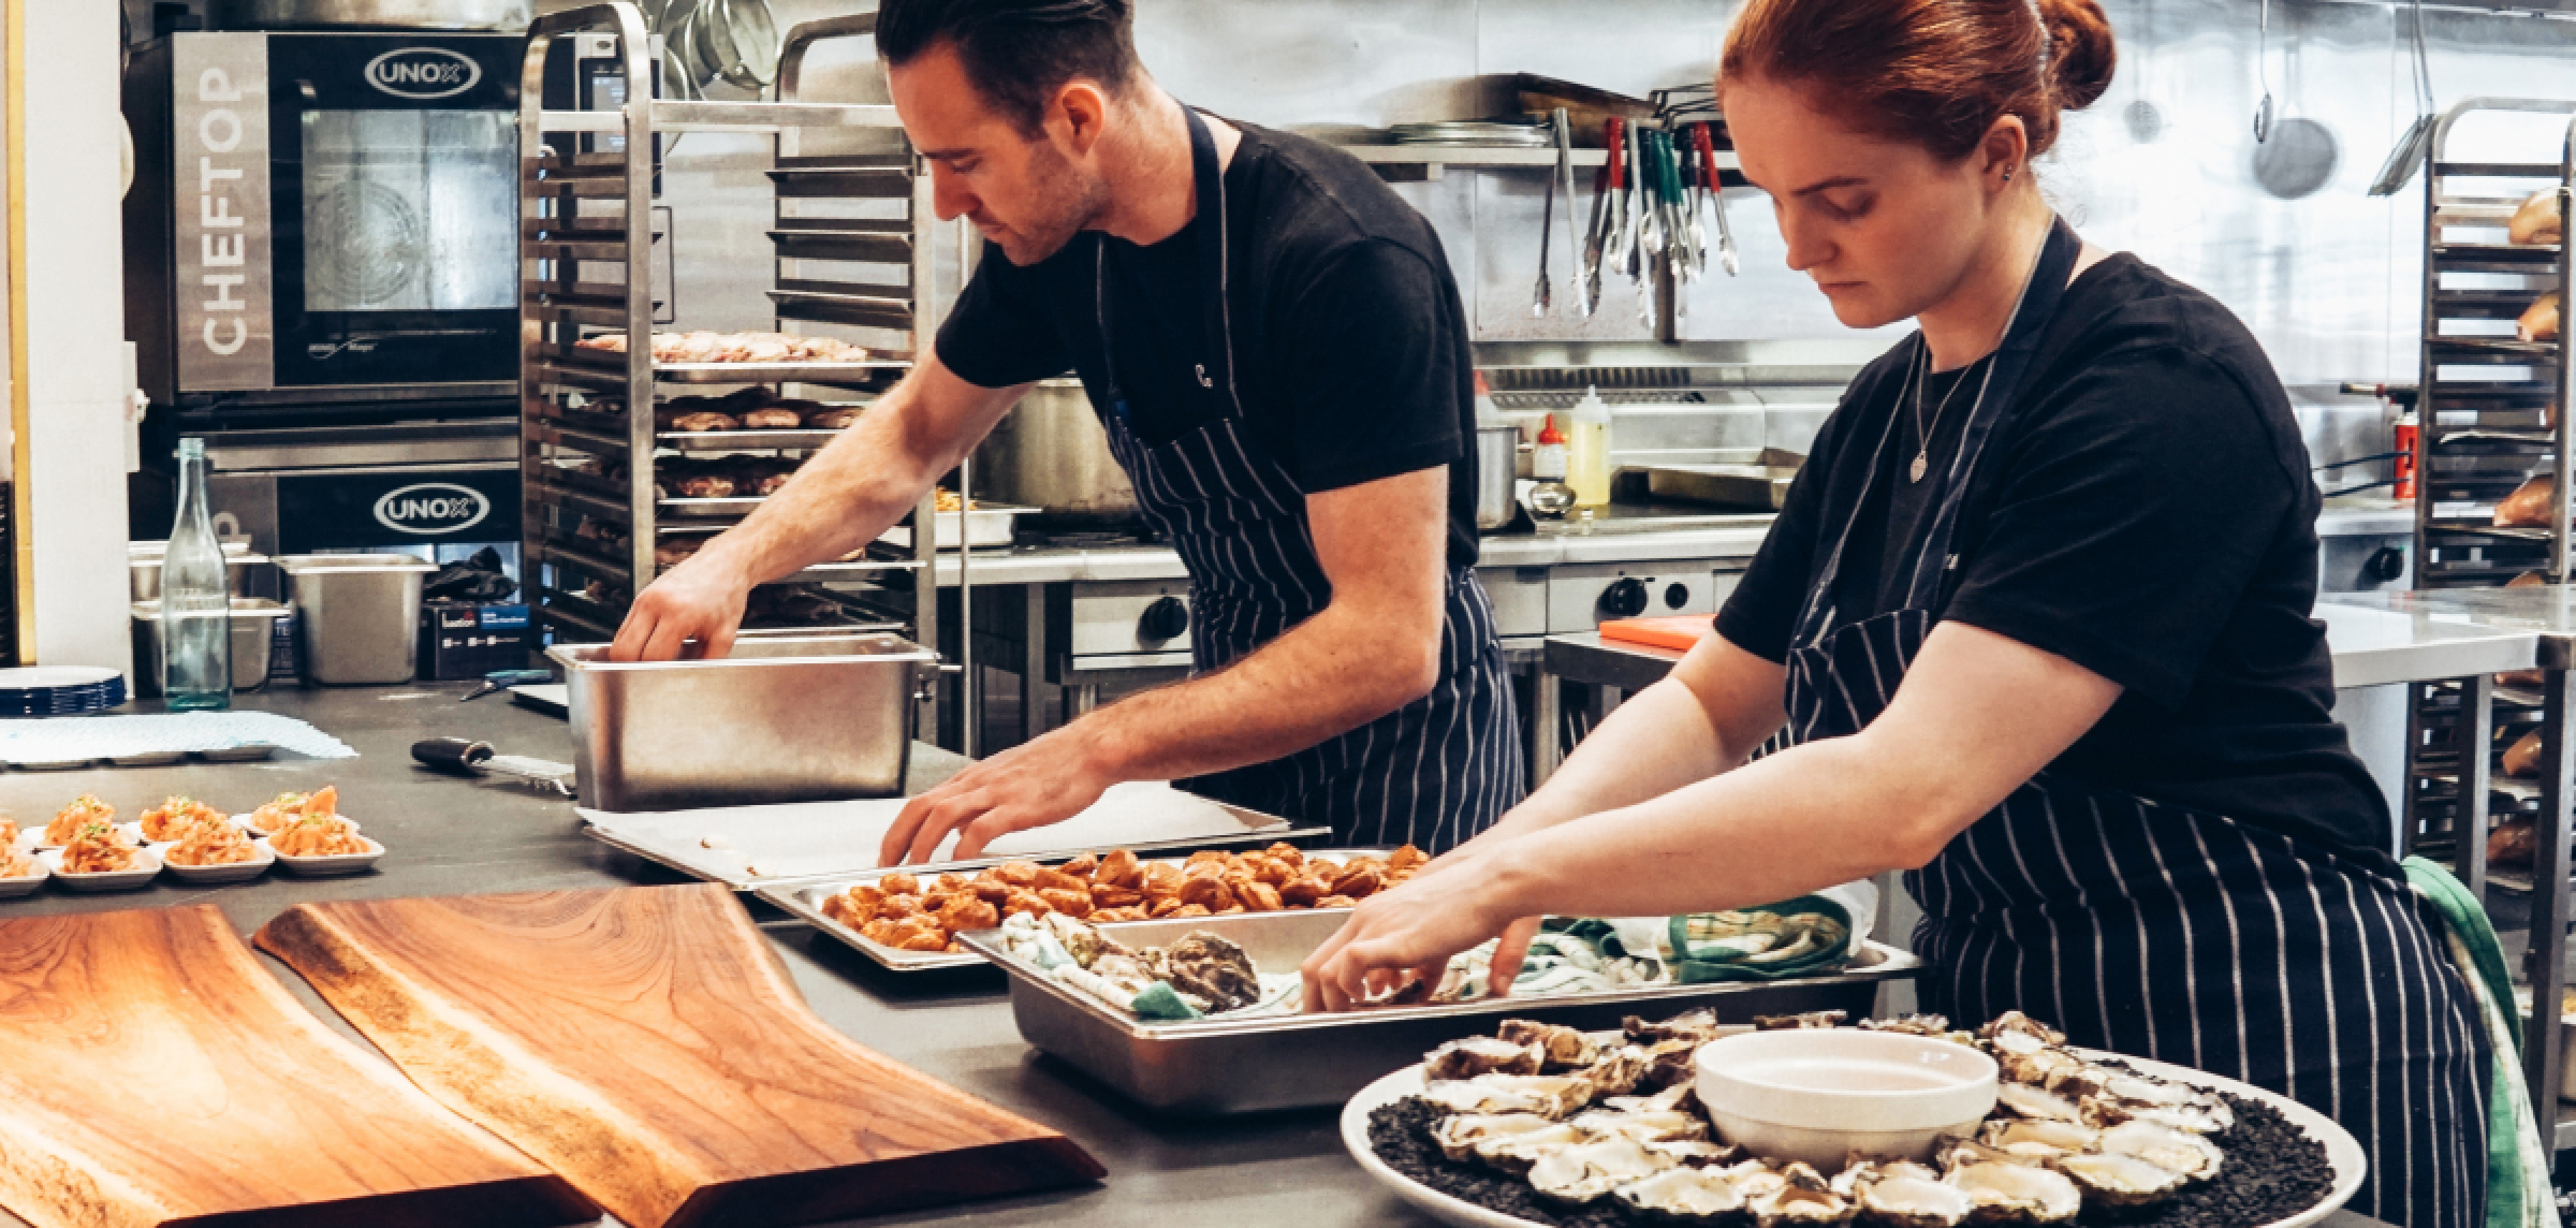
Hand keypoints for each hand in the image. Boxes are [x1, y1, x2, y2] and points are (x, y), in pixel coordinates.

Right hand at [609, 547, 749, 662]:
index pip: (653, 656)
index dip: (658, 672)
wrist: (723, 563)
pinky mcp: (641, 596)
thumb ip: (708, 661)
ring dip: (632, 655)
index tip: (667, 676)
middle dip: (636, 667)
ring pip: (619, 640)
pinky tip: (653, 644)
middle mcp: (656, 603)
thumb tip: (689, 678)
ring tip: (655, 657)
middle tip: (653, 673)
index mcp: (679, 613)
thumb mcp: (726, 633)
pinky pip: (625, 627)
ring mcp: (644, 598)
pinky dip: (633, 641)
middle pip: (625, 650)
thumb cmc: (726, 593)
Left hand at [879, 725, 1116, 864]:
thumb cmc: (1056, 765)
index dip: (898, 830)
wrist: (1089, 750)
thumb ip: (979, 804)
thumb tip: (959, 830)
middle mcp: (976, 783)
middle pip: (920, 807)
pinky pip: (982, 827)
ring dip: (922, 845)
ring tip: (915, 869)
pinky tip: (960, 862)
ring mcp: (995, 792)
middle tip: (887, 867)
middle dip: (897, 839)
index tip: (888, 855)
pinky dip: (965, 846)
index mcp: (971, 779)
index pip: (920, 802)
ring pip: (942, 815)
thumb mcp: (1007, 781)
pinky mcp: (1018, 806)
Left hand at [1299, 844, 1533, 1012]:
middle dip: (1318, 1003)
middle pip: (1314, 965)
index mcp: (1373, 914)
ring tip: (1352, 1019)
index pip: (1328, 954)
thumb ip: (1422, 964)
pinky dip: (1352, 989)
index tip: (1334, 1010)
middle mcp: (1366, 917)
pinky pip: (1350, 965)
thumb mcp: (1436, 939)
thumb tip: (1416, 986)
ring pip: (1324, 970)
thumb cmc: (1471, 905)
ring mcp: (1376, 925)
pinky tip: (1372, 1000)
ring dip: (1333, 1003)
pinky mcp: (1393, 938)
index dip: (1325, 987)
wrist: (1492, 882)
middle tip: (1331, 1025)